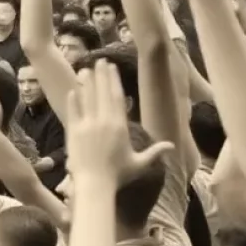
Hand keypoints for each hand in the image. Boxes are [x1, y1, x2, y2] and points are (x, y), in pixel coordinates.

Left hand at [66, 60, 172, 183]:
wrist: (94, 185)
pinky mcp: (73, 132)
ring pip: (86, 99)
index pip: (116, 97)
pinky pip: (73, 112)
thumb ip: (154, 153)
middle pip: (101, 93)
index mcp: (119, 126)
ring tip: (85, 70)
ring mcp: (87, 125)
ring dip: (86, 83)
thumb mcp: (139, 164)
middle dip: (101, 75)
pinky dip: (73, 101)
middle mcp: (103, 121)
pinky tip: (73, 91)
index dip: (113, 81)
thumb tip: (172, 147)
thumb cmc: (118, 176)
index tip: (112, 68)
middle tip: (100, 61)